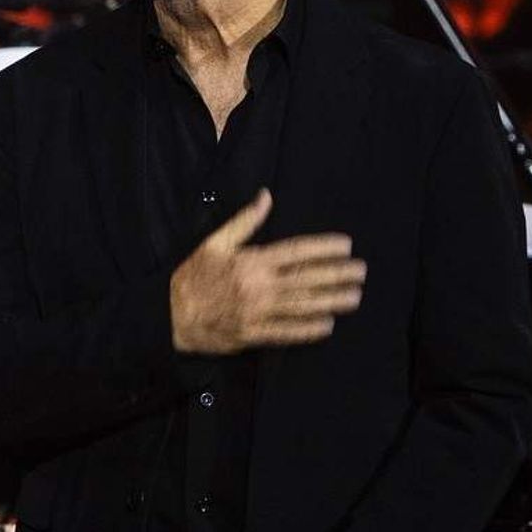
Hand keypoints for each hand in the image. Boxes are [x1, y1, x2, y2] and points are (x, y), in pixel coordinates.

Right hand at [168, 189, 364, 355]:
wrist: (170, 316)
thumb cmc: (193, 276)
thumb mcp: (215, 243)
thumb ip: (244, 221)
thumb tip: (266, 196)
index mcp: (252, 261)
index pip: (296, 252)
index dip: (324, 248)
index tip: (346, 245)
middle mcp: (259, 286)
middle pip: (306, 279)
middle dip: (336, 275)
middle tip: (361, 272)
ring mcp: (257, 312)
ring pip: (301, 306)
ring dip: (330, 301)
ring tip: (354, 297)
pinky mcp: (253, 335)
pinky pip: (286, 333)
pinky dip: (307, 330)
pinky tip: (327, 325)